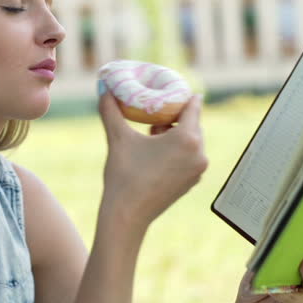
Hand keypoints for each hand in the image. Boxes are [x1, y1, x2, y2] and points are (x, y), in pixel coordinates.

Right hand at [97, 92, 207, 235]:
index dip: (180, 96)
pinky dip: (177, 151)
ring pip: (191, 142)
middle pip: (192, 124)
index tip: (169, 91)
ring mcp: (198, 171)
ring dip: (175, 135)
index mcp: (187, 138)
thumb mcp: (118, 138)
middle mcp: (199, 154)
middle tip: (153, 115)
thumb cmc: (124, 175)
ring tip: (152, 136)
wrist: (127, 215)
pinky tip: (156, 154)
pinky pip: (189, 158)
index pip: (192, 106)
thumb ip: (111, 110)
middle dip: (174, 117)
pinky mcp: (192, 183)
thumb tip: (103, 87)